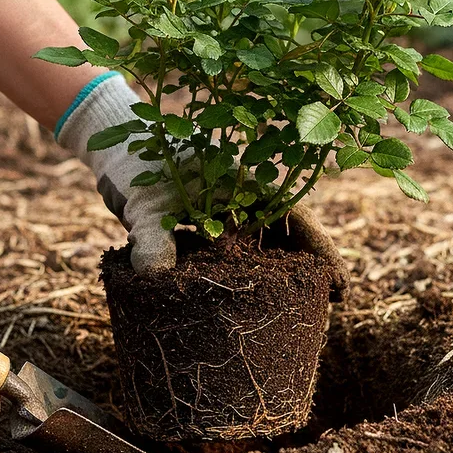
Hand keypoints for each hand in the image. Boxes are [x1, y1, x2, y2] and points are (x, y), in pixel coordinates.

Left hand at [57, 74, 350, 294]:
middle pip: (284, 231)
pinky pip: (232, 249)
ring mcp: (222, 207)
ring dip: (278, 269)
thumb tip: (153, 278)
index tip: (338, 281)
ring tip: (298, 305)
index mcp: (240, 177)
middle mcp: (238, 192)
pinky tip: (250, 296)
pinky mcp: (204, 220)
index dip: (317, 247)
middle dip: (306, 264)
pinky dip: (244, 270)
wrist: (114, 146)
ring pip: (261, 242)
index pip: (291, 213)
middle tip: (327, 304)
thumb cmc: (136, 163)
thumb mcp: (146, 202)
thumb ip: (152, 237)